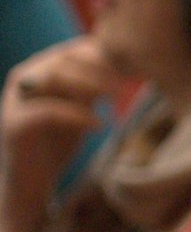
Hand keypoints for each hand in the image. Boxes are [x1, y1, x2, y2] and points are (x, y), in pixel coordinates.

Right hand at [1, 38, 119, 231]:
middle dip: (100, 68)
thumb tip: (129, 64)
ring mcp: (16, 100)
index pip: (74, 50)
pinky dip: (77, 115)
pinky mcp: (14, 125)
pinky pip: (47, 111)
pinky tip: (100, 125)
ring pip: (53, 78)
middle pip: (65, 59)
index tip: (135, 66)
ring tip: (116, 97)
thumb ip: (94, 85)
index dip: (105, 54)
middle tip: (127, 82)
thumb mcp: (81, 106)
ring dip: (89, 84)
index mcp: (41, 70)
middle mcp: (26, 80)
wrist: (30, 181)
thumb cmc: (58, 140)